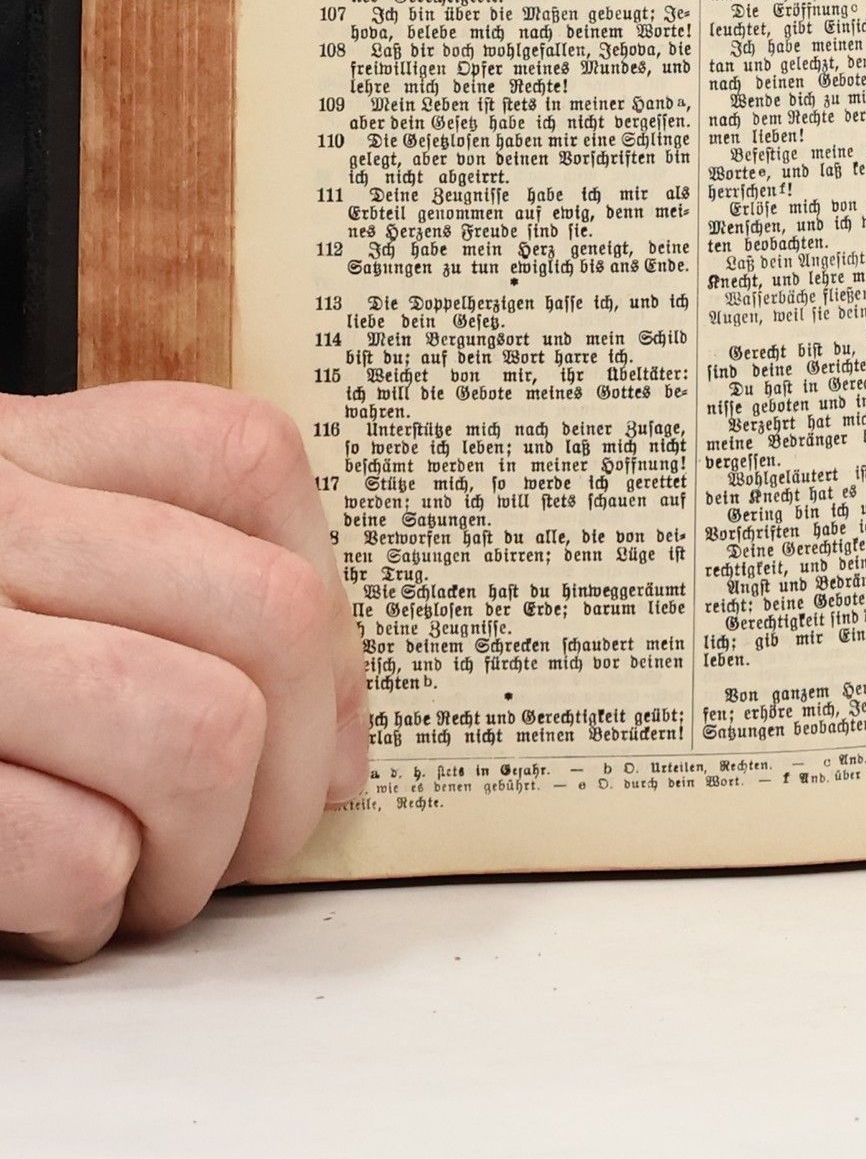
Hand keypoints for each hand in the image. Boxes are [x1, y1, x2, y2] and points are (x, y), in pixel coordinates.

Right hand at [0, 384, 366, 961]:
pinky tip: (46, 905)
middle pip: (267, 611)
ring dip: (202, 850)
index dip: (329, 603)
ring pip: (197, 730)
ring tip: (148, 878)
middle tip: (249, 835)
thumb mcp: (8, 574)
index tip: (322, 715)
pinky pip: (73, 847)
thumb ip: (153, 591)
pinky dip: (89, 907)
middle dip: (295, 763)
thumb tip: (335, 743)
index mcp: (6, 457)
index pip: (242, 458)